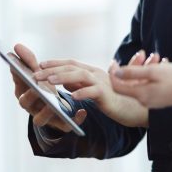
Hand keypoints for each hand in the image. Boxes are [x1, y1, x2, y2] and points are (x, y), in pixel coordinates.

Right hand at [12, 43, 85, 131]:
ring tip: (53, 105)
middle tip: (36, 87)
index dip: (19, 78)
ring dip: (45, 111)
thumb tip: (16, 46)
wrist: (57, 107)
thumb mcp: (38, 73)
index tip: (23, 71)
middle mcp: (31, 106)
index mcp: (24, 92)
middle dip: (31, 94)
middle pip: (25, 103)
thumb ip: (29, 60)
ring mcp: (44, 116)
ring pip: (39, 119)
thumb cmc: (44, 86)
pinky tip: (81, 112)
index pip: (18, 85)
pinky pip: (64, 126)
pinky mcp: (59, 124)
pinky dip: (72, 121)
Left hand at [32, 51, 150, 127]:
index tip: (40, 64)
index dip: (56, 63)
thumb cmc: (115, 100)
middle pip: (72, 67)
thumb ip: (81, 84)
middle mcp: (97, 73)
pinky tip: (70, 97)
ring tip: (48, 81)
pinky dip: (81, 92)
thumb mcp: (94, 91)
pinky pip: (93, 91)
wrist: (136, 108)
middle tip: (36, 74)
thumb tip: (66, 82)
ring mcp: (103, 82)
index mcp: (93, 72)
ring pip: (80, 75)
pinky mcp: (108, 94)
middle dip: (52, 69)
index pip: (71, 63)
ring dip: (62, 77)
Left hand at [110, 62, 171, 108]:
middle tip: (140, 54)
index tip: (114, 62)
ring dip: (143, 70)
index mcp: (141, 94)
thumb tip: (116, 72)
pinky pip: (149, 86)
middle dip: (130, 69)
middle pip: (128, 85)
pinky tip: (161, 65)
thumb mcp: (154, 71)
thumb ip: (133, 72)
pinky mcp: (160, 99)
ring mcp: (153, 101)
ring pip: (140, 84)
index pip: (117, 86)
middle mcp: (144, 101)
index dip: (113, 74)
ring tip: (153, 56)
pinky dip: (151, 76)